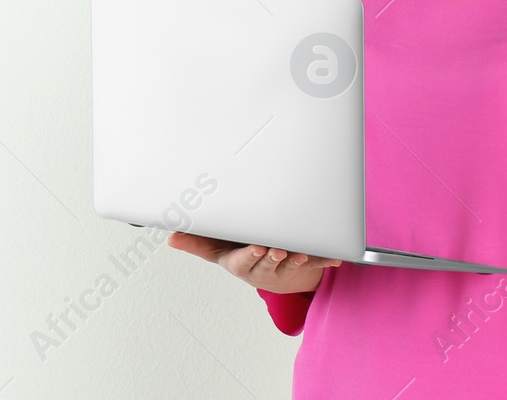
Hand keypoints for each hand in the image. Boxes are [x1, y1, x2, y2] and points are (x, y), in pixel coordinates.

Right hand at [166, 231, 342, 294]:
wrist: (267, 268)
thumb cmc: (239, 254)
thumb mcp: (215, 249)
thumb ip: (195, 242)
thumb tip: (170, 237)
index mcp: (242, 263)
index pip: (245, 260)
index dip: (252, 256)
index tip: (258, 247)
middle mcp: (263, 267)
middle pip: (269, 264)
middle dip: (274, 257)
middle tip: (279, 249)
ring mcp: (284, 267)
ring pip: (291, 265)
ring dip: (297, 259)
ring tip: (301, 253)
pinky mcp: (303, 264)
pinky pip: (316, 262)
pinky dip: (325, 259)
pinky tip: (336, 257)